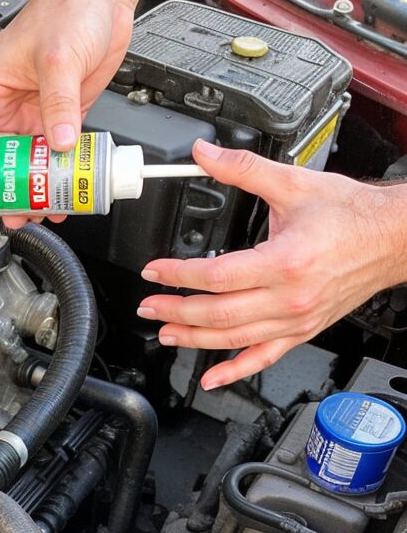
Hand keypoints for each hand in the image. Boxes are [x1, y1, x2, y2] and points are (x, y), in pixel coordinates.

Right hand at [0, 0, 163, 229]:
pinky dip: (56, 177)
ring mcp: (32, 113)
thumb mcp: (57, 60)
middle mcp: (4, 105)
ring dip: (30, 190)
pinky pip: (53, 156)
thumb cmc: (67, 10)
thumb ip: (58, 106)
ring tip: (36, 213)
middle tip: (7, 217)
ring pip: (24, 165)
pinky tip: (61, 194)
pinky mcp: (59, 116)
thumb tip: (59, 145)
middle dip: (1, 193)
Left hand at [138, 140, 406, 389]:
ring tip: (166, 332)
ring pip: (235, 339)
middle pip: (219, 313)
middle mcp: (290, 296)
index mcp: (285, 260)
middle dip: (176, 311)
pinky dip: (235, 371)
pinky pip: (264, 357)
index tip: (154, 271)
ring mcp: (297, 319)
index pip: (216, 275)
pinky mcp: (303, 330)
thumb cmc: (351, 214)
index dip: (177, 275)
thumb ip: (244, 170)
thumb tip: (205, 154)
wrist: (394, 237)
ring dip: (194, 339)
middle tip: (149, 306)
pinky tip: (211, 378)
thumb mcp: (294, 184)